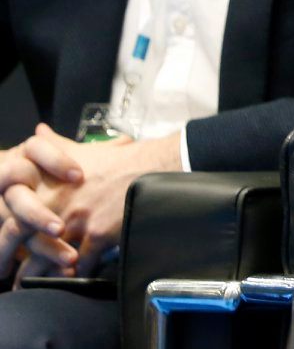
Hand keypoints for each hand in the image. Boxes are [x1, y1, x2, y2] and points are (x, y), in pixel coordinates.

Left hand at [5, 126, 179, 275]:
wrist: (154, 167)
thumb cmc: (120, 160)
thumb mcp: (81, 148)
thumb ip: (54, 145)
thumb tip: (40, 132)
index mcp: (46, 185)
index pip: (14, 217)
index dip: (8, 237)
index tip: (8, 248)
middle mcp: (56, 204)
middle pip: (26, 242)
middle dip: (21, 263)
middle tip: (18, 278)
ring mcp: (75, 221)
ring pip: (49, 258)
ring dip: (44, 276)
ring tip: (41, 286)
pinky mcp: (97, 235)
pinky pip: (81, 265)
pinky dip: (78, 275)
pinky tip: (76, 278)